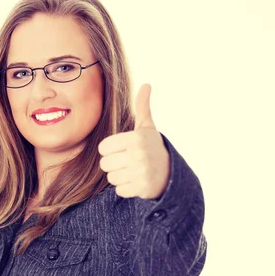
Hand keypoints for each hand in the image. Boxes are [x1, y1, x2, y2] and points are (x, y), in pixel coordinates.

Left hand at [98, 83, 169, 198]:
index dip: (110, 150)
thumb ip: (142, 107)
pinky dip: (125, 188)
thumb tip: (146, 85)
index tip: (121, 150)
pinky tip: (135, 181)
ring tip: (131, 171)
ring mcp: (141, 173)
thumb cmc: (152, 147)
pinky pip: (119, 190)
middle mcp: (138, 155)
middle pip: (105, 164)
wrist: (170, 172)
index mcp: (135, 138)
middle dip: (113, 164)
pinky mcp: (142, 188)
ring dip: (119, 176)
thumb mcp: (147, 128)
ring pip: (111, 178)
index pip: (103, 148)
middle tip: (126, 162)